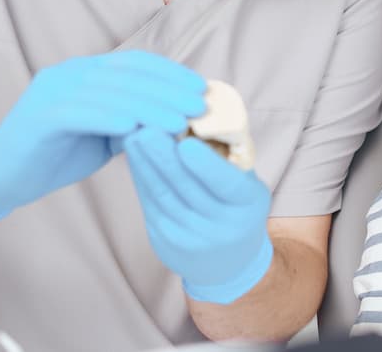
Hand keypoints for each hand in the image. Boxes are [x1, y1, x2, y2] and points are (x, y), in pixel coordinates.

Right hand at [0, 50, 206, 221]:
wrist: (2, 176)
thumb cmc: (58, 154)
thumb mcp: (105, 135)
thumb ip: (134, 122)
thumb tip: (180, 120)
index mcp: (86, 72)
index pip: (136, 63)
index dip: (171, 73)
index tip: (202, 88)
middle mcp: (69, 74)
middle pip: (128, 75)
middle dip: (169, 89)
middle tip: (199, 105)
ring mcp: (52, 92)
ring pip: (110, 92)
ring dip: (149, 105)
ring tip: (179, 122)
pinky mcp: (39, 117)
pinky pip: (79, 112)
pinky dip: (109, 117)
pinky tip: (135, 127)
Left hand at [124, 127, 272, 303]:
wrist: (230, 263)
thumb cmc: (239, 208)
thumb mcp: (247, 184)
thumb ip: (228, 158)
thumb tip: (197, 119)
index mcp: (248, 205)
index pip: (226, 186)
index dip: (206, 166)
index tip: (186, 143)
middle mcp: (221, 227)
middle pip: (187, 189)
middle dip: (164, 157)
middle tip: (147, 128)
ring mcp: (191, 239)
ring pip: (163, 196)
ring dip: (145, 164)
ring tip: (133, 135)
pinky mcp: (165, 244)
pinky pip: (150, 205)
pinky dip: (140, 178)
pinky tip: (133, 157)